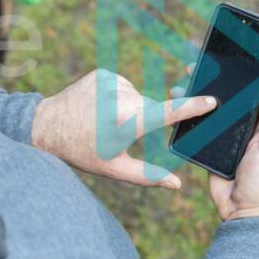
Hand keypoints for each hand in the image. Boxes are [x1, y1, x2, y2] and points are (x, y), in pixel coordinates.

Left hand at [32, 69, 216, 189]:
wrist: (46, 126)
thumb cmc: (80, 151)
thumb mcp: (113, 168)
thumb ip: (147, 176)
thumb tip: (176, 184)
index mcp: (125, 123)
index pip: (167, 113)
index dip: (191, 107)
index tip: (211, 101)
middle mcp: (120, 98)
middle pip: (151, 106)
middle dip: (145, 119)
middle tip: (120, 132)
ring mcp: (109, 82)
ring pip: (137, 95)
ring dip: (130, 107)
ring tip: (105, 119)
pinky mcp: (101, 73)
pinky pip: (123, 85)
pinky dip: (119, 95)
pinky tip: (100, 106)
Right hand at [172, 64, 258, 220]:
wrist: (243, 212)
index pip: (249, 95)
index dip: (238, 78)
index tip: (224, 61)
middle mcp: (242, 128)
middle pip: (225, 100)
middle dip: (210, 83)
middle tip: (195, 69)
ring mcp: (224, 138)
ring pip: (207, 112)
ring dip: (195, 98)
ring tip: (181, 86)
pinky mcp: (208, 148)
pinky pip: (196, 129)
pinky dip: (187, 118)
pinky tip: (177, 107)